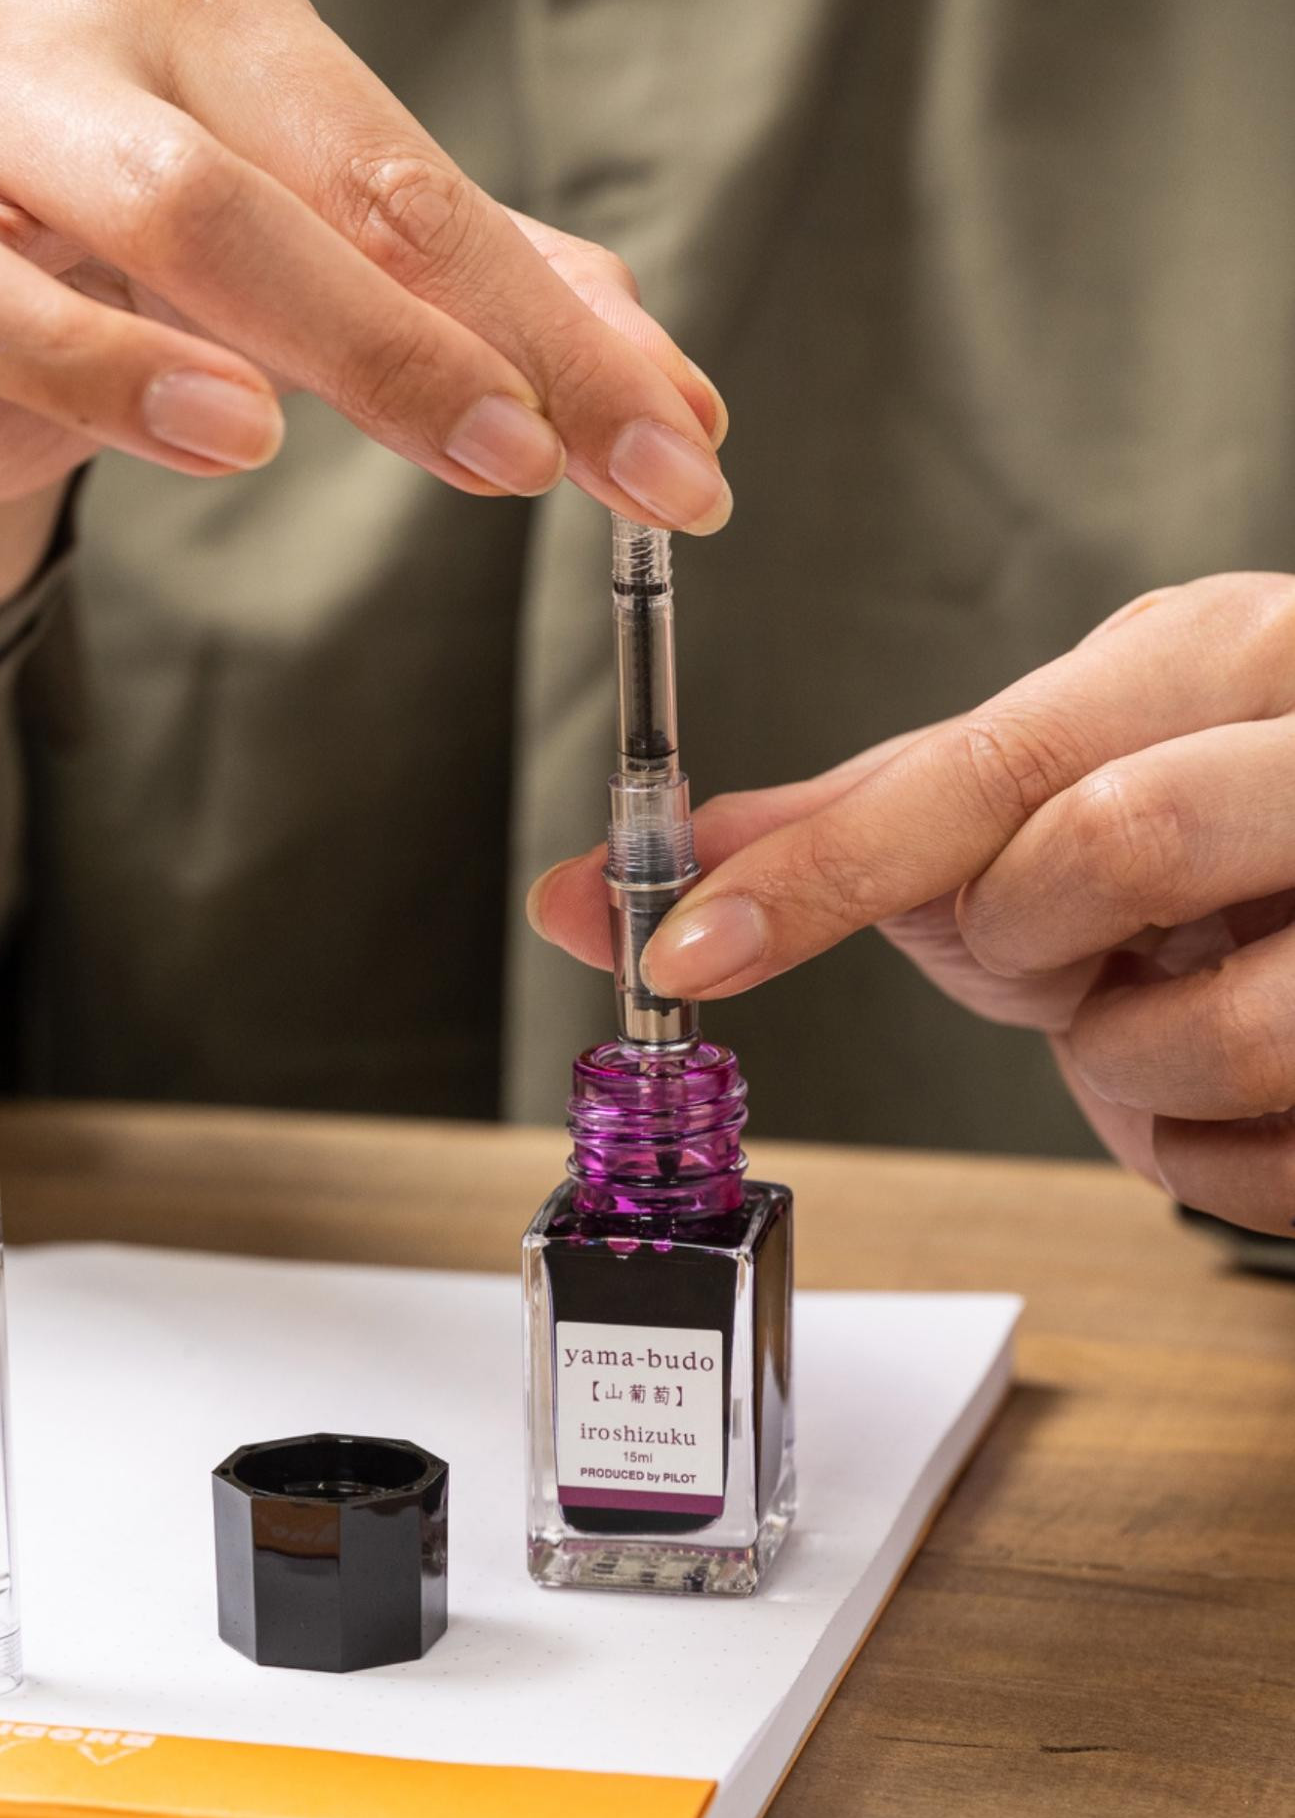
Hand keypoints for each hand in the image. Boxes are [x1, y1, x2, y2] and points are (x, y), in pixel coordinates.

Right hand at [0, 0, 727, 618]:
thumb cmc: (163, 281)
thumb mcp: (344, 285)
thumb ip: (496, 326)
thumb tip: (685, 421)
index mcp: (199, 30)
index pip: (387, 178)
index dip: (531, 327)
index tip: (662, 461)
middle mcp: (40, 68)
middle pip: (211, 202)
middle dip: (379, 343)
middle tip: (513, 463)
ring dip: (96, 354)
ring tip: (235, 438)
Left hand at [528, 574, 1294, 1233]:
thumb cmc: (1161, 847)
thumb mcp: (998, 812)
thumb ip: (814, 839)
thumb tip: (590, 890)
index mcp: (1208, 659)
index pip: (985, 763)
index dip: (812, 871)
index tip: (680, 949)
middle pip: (1110, 845)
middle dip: (1027, 932)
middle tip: (1057, 939)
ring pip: (1214, 1027)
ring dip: (1126, 1057)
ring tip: (1150, 998)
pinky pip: (1271, 1158)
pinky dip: (1195, 1154)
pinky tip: (1210, 1079)